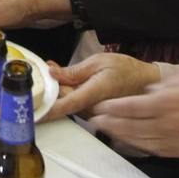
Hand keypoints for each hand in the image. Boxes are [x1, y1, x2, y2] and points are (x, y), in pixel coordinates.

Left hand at [42, 53, 159, 120]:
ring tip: (57, 78)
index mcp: (96, 92)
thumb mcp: (98, 62)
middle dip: (51, 92)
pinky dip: (68, 96)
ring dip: (59, 94)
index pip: (69, 104)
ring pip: (69, 106)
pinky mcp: (95, 115)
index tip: (33, 112)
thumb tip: (52, 72)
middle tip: (44, 76)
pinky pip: (76, 107)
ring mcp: (95, 114)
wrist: (145, 83)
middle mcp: (95, 109)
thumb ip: (74, 70)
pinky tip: (68, 85)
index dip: (50, 109)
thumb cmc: (125, 69)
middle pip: (65, 104)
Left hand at [88, 73, 178, 172]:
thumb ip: (169, 84)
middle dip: (108, 122)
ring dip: (117, 135)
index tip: (98, 104)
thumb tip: (150, 91)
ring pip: (137, 139)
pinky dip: (135, 146)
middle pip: (129, 125)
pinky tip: (127, 142)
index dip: (111, 107)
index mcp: (169, 103)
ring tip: (103, 129)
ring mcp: (172, 141)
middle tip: (92, 118)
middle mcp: (166, 124)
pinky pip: (151, 150)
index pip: (131, 106)